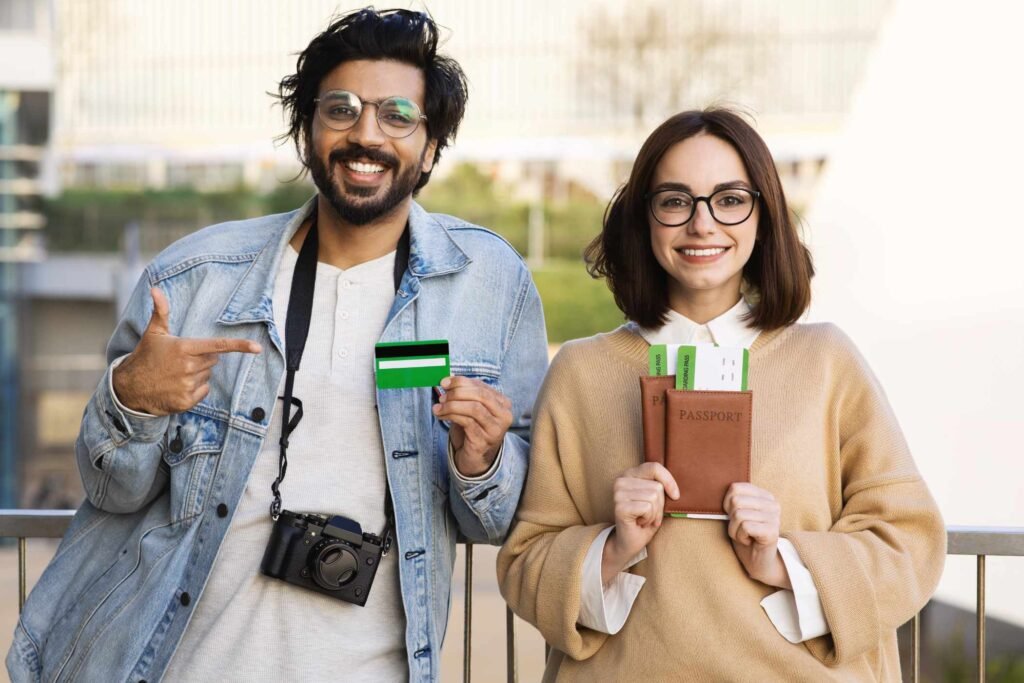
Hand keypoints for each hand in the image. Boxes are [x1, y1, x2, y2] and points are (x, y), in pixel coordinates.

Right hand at [112, 288, 261, 415]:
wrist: (129, 388)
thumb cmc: (145, 356)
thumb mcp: (153, 333)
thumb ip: (161, 311)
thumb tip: (155, 288)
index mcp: (184, 348)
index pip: (218, 346)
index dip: (239, 346)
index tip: (257, 348)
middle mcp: (188, 366)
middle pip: (213, 360)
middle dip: (202, 359)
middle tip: (181, 360)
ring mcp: (187, 385)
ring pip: (208, 375)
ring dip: (198, 374)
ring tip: (177, 373)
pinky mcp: (186, 401)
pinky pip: (204, 391)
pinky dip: (195, 389)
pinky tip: (178, 386)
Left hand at [432, 376, 512, 476]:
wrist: (474, 458)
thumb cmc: (472, 431)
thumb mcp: (469, 409)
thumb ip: (464, 394)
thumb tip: (448, 380)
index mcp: (502, 403)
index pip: (481, 386)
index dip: (461, 382)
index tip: (444, 382)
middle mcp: (503, 415)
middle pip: (480, 395)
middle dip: (457, 392)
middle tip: (442, 396)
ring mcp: (495, 429)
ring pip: (474, 408)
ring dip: (452, 405)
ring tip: (439, 407)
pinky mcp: (484, 440)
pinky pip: (467, 422)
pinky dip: (451, 416)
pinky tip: (441, 416)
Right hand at [602, 462, 678, 584]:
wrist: (630, 542)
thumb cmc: (645, 519)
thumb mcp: (656, 499)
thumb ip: (661, 486)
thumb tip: (675, 487)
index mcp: (630, 474)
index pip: (654, 467)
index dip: (669, 481)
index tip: (675, 496)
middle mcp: (621, 481)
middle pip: (657, 486)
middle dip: (660, 505)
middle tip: (650, 515)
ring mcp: (618, 493)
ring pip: (653, 497)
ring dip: (654, 514)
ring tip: (644, 519)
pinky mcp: (620, 507)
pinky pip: (647, 508)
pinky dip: (649, 519)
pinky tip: (640, 523)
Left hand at [723, 482, 790, 588]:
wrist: (758, 562)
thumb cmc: (745, 536)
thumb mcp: (736, 514)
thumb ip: (733, 499)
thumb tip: (714, 489)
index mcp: (764, 495)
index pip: (735, 488)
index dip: (727, 503)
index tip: (733, 516)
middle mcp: (772, 504)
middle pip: (736, 501)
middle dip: (731, 519)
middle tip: (741, 529)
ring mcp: (774, 517)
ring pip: (738, 515)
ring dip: (735, 530)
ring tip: (745, 536)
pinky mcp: (772, 531)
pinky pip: (745, 527)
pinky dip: (740, 537)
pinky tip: (749, 541)